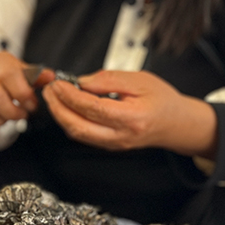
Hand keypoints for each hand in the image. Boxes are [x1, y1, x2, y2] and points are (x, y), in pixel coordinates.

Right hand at [0, 52, 53, 133]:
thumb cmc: (3, 78)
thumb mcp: (19, 72)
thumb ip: (35, 77)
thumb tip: (51, 77)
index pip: (8, 75)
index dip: (22, 92)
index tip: (32, 104)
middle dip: (13, 111)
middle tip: (22, 115)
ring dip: (2, 120)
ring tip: (9, 117)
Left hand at [42, 70, 217, 157]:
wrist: (176, 124)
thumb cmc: (163, 101)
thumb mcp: (140, 80)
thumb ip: (110, 80)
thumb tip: (82, 82)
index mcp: (132, 118)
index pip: (92, 108)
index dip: (70, 96)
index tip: (58, 83)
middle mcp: (121, 135)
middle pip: (78, 127)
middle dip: (58, 108)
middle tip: (48, 90)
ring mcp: (113, 143)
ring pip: (77, 134)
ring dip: (60, 116)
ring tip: (53, 97)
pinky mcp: (108, 145)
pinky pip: (83, 136)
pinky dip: (70, 121)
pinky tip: (65, 107)